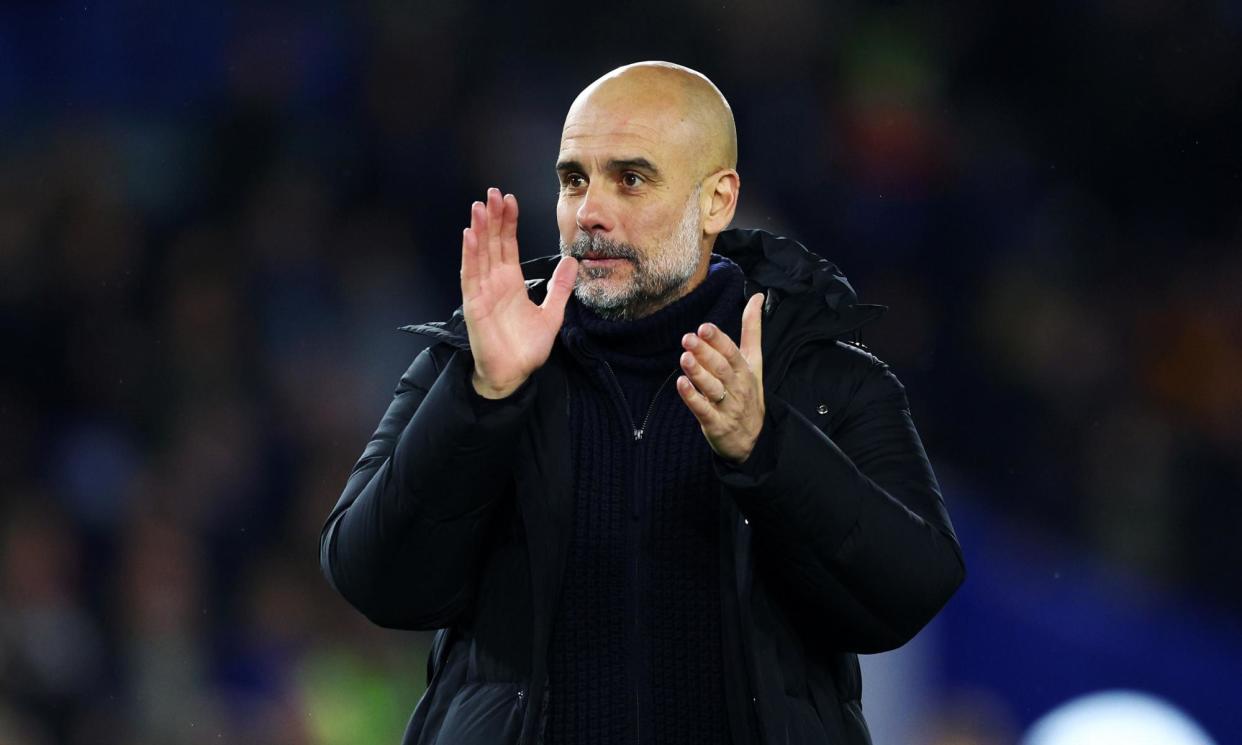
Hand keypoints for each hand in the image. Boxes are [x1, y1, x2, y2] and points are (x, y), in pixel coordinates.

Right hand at [461, 187, 578, 397]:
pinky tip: (470, 236)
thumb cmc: (527, 348)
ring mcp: (482, 293)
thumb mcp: (552, 314)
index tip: (509, 200)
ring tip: (479, 207)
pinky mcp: (474, 305)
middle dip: (492, 218)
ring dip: (479, 230)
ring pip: (479, 255)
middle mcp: (494, 283)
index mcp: (511, 283)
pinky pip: (471, 276)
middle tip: (492, 192)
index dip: (508, 223)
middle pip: (492, 244)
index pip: (507, 246)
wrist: (514, 375)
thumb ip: (560, 288)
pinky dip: (469, 255)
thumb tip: (571, 261)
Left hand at [675, 292, 765, 461]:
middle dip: (705, 353)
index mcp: (746, 371)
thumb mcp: (755, 361)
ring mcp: (728, 407)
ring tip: (684, 358)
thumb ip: (752, 329)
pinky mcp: (715, 424)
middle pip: (722, 368)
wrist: (753, 439)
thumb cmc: (749, 393)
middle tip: (688, 338)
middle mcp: (738, 387)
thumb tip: (756, 297)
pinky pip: (704, 410)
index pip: (733, 353)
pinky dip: (692, 398)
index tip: (704, 328)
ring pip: (713, 388)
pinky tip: (681, 384)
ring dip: (698, 373)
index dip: (719, 340)